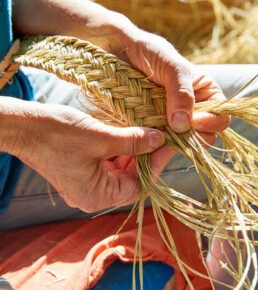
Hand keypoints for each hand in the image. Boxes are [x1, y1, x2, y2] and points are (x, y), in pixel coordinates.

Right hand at [0, 99, 165, 212]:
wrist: (24, 126)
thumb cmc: (57, 134)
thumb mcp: (101, 137)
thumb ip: (133, 141)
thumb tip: (159, 140)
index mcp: (97, 196)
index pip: (138, 186)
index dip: (155, 165)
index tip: (167, 145)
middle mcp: (93, 195)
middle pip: (130, 178)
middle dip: (145, 157)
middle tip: (158, 136)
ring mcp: (87, 183)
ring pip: (121, 170)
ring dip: (133, 152)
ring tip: (144, 133)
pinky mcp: (83, 170)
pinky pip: (109, 163)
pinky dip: (120, 150)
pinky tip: (127, 135)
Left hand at [110, 29, 230, 140]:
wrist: (120, 51)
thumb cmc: (150, 52)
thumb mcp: (172, 66)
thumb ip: (182, 93)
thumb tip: (183, 125)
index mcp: (204, 94)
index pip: (220, 117)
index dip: (211, 123)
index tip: (194, 122)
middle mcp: (190, 110)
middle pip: (202, 135)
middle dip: (191, 140)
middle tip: (174, 137)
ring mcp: (170, 121)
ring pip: (179, 144)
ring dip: (170, 150)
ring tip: (156, 149)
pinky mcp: (152, 127)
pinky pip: (158, 144)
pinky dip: (154, 151)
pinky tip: (146, 152)